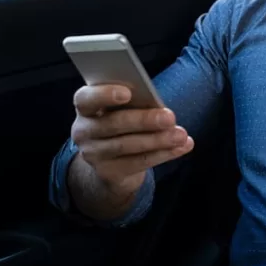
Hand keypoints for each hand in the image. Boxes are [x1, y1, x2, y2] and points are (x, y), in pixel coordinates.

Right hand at [70, 84, 193, 196]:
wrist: (111, 161)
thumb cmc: (122, 121)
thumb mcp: (123, 108)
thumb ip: (134, 103)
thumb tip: (157, 105)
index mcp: (85, 106)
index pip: (86, 98)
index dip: (104, 94)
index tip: (128, 92)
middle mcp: (84, 131)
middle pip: (113, 123)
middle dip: (144, 120)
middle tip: (170, 117)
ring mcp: (93, 154)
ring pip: (127, 145)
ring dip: (158, 140)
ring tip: (181, 134)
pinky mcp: (108, 173)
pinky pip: (138, 163)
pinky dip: (163, 154)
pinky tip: (181, 147)